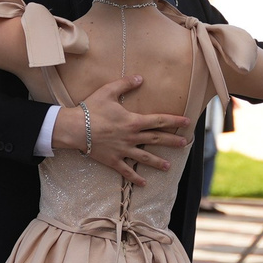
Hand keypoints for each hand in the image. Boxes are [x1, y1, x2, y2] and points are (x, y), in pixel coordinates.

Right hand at [53, 73, 189, 180]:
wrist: (75, 128)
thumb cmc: (91, 109)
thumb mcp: (108, 91)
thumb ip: (125, 84)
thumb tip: (140, 78)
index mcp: (133, 121)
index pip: (159, 120)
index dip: (174, 121)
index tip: (187, 122)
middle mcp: (132, 137)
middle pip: (156, 139)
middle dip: (172, 141)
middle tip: (185, 144)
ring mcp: (123, 150)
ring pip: (145, 158)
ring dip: (158, 162)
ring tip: (168, 166)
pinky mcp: (113, 160)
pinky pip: (126, 171)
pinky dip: (135, 178)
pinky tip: (144, 183)